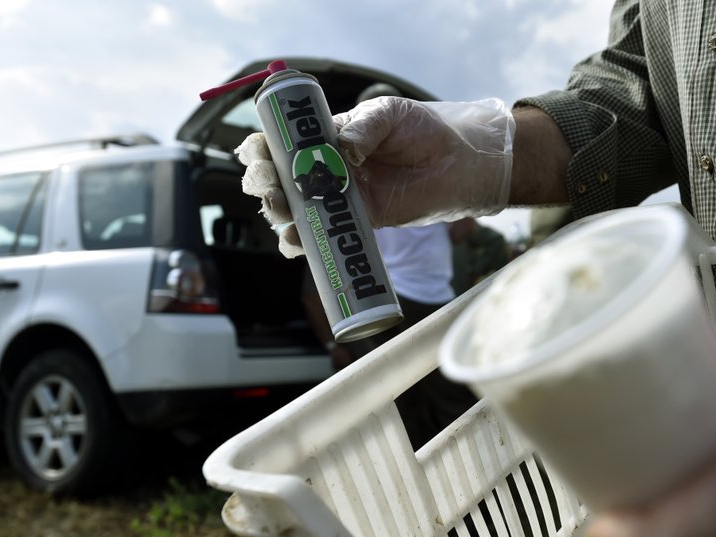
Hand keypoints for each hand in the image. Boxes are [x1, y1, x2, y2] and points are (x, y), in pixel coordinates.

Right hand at [235, 97, 513, 256]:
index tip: (256, 154)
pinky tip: (296, 241)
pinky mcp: (358, 223)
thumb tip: (343, 148)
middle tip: (271, 187)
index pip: (280, 142)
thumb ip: (365, 128)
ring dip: (277, 214)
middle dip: (263, 183)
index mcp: (325, 137)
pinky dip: (302, 243)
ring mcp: (338, 198)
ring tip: (281, 212)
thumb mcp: (390, 115)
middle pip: (277, 178)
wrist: (459, 163)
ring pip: (292, 210)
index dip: (260, 149)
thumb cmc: (423, 131)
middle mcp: (324, 169)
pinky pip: (321, 237)